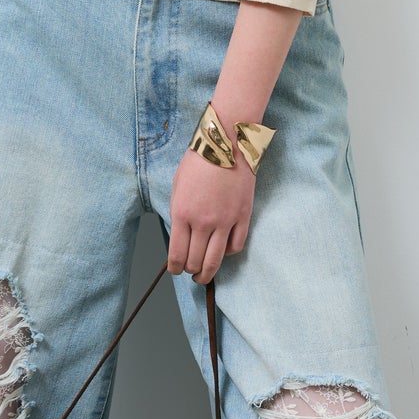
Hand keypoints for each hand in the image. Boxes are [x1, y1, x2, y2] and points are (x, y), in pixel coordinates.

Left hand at [167, 143, 255, 284]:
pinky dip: (227, 253)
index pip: (177, 254)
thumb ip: (178, 212)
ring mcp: (225, 221)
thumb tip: (179, 235)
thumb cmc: (198, 160)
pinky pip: (235, 246)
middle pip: (196, 261)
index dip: (175, 268)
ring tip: (204, 275)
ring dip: (207, 272)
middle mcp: (203, 222)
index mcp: (182, 213)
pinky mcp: (243, 217)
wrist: (226, 143)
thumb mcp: (177, 186)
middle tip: (189, 273)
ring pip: (215, 260)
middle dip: (190, 271)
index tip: (175, 270)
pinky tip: (222, 251)